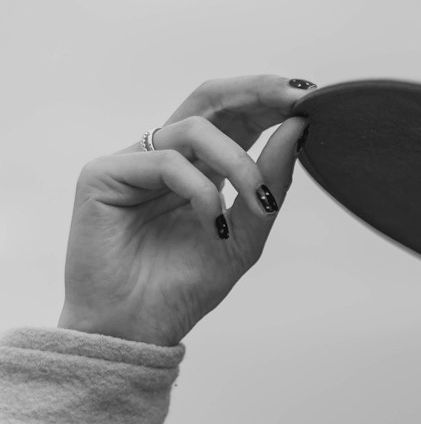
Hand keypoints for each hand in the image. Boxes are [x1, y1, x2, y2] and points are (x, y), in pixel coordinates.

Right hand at [58, 75, 310, 345]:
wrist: (137, 331)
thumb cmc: (183, 290)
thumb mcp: (245, 237)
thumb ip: (270, 184)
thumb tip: (297, 128)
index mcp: (199, 168)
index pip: (234, 116)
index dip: (269, 100)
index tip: (313, 98)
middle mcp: (165, 157)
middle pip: (210, 99)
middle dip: (258, 93)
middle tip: (297, 97)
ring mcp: (133, 162)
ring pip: (196, 129)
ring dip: (239, 163)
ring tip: (256, 203)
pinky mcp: (104, 174)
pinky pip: (167, 160)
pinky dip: (201, 191)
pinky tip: (212, 225)